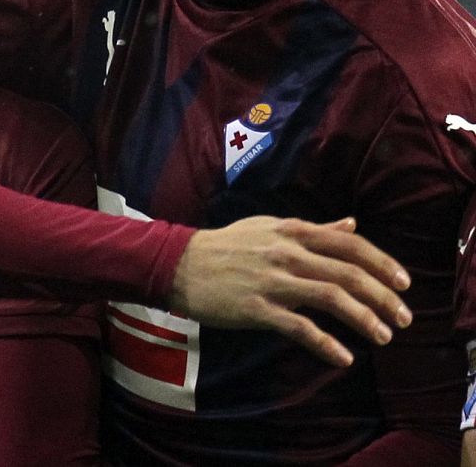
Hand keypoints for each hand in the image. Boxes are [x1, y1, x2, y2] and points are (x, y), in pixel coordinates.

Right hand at [169, 216, 411, 367]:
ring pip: (331, 298)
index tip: (404, 283)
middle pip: (348, 274)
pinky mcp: (256, 308)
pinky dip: (326, 344)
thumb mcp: (269, 228)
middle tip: (403, 318)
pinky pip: (300, 327)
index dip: (382, 264)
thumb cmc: (225, 246)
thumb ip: (313, 229)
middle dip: (383, 297)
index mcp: (292, 232)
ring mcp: (272, 281)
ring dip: (364, 319)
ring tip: (383, 336)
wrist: (176, 263)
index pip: (350, 245)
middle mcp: (287, 253)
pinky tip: (343, 357)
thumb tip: (352, 224)